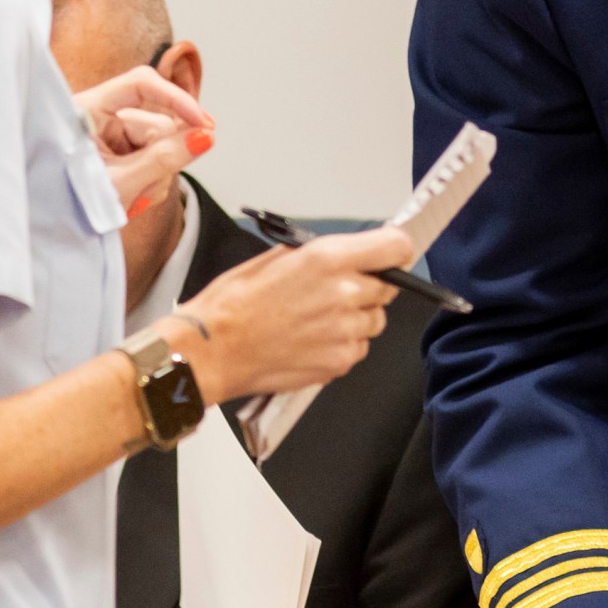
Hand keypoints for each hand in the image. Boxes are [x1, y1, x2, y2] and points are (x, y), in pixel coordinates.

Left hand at [73, 66, 212, 216]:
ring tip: (135, 196)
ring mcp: (114, 135)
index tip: (203, 124)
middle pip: (157, 121)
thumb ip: (163, 160)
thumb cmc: (70, 205)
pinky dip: (154, 178)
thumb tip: (205, 137)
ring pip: (162, 142)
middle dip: (162, 155)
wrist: (55, 230)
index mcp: (86, 111)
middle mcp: (101, 116)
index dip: (176, 99)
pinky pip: (157, 156)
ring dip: (158, 173)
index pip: (141, 85)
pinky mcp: (125, 151)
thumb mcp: (119, 184)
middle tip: (150, 184)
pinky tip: (137, 193)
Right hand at [178, 226, 414, 400]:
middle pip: (388, 287)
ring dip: (356, 319)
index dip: (394, 252)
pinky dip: (342, 345)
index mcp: (329, 259)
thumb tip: (351, 253)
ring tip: (315, 320)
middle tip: (334, 293)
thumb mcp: (278, 257)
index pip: (396, 247)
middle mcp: (344, 293)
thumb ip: (323, 255)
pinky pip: (358, 348)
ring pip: (374, 320)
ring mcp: (345, 331)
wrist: (211, 350)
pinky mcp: (341, 361)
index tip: (389, 257)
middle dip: (368, 288)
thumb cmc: (234, 303)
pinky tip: (310, 341)